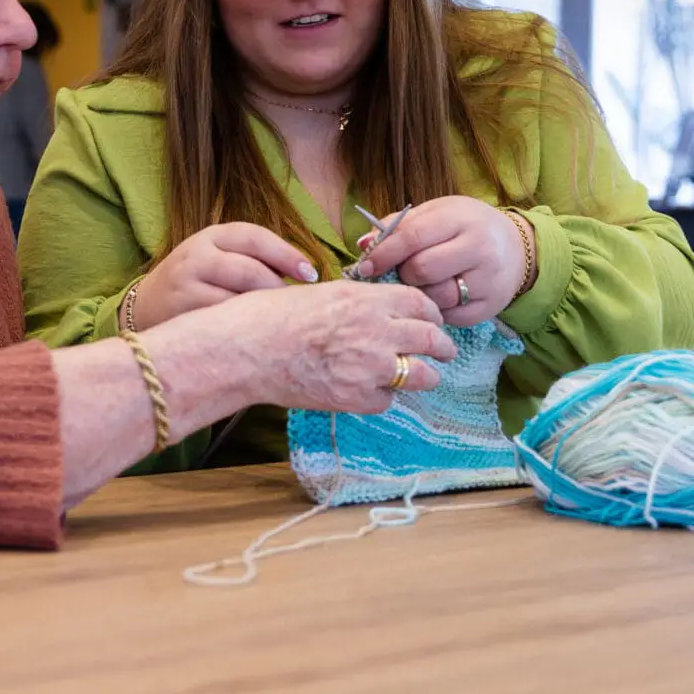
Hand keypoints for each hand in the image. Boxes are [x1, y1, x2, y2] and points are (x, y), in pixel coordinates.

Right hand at [130, 223, 318, 329]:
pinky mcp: (181, 313)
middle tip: (293, 306)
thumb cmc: (195, 283)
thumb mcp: (217, 259)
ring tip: (274, 321)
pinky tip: (254, 334)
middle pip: (250, 270)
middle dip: (277, 289)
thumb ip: (252, 259)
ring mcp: (186, 284)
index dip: (286, 254)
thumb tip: (304, 275)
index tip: (310, 274)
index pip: (254, 237)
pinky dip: (243, 327)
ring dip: (262, 311)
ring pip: (238, 298)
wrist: (144, 308)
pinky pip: (222, 321)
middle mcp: (196, 255)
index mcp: (211, 236)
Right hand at [206, 282, 456, 414]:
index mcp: (369, 299)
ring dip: (424, 376)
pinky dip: (383, 396)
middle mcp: (378, 331)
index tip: (434, 321)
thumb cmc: (273, 315)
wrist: (248, 350)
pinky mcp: (357, 398)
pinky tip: (371, 390)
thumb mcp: (323, 293)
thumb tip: (379, 309)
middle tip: (445, 351)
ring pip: (422, 375)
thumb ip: (359, 302)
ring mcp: (371, 367)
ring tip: (423, 377)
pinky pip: (388, 400)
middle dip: (443, 347)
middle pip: (432, 339)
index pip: (421, 304)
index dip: (432, 314)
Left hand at [352, 196, 527, 326]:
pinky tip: (442, 294)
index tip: (365, 267)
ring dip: (420, 293)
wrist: (515, 248)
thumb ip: (400, 226)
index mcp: (461, 219)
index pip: (413, 237)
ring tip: (426, 281)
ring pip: (434, 297)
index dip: (384, 253)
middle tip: (404, 271)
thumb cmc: (464, 228)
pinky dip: (436, 309)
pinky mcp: (490, 307)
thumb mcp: (437, 214)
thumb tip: (364, 244)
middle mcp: (480, 248)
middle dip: (403, 274)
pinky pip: (448, 316)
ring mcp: (488, 280)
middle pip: (422, 270)